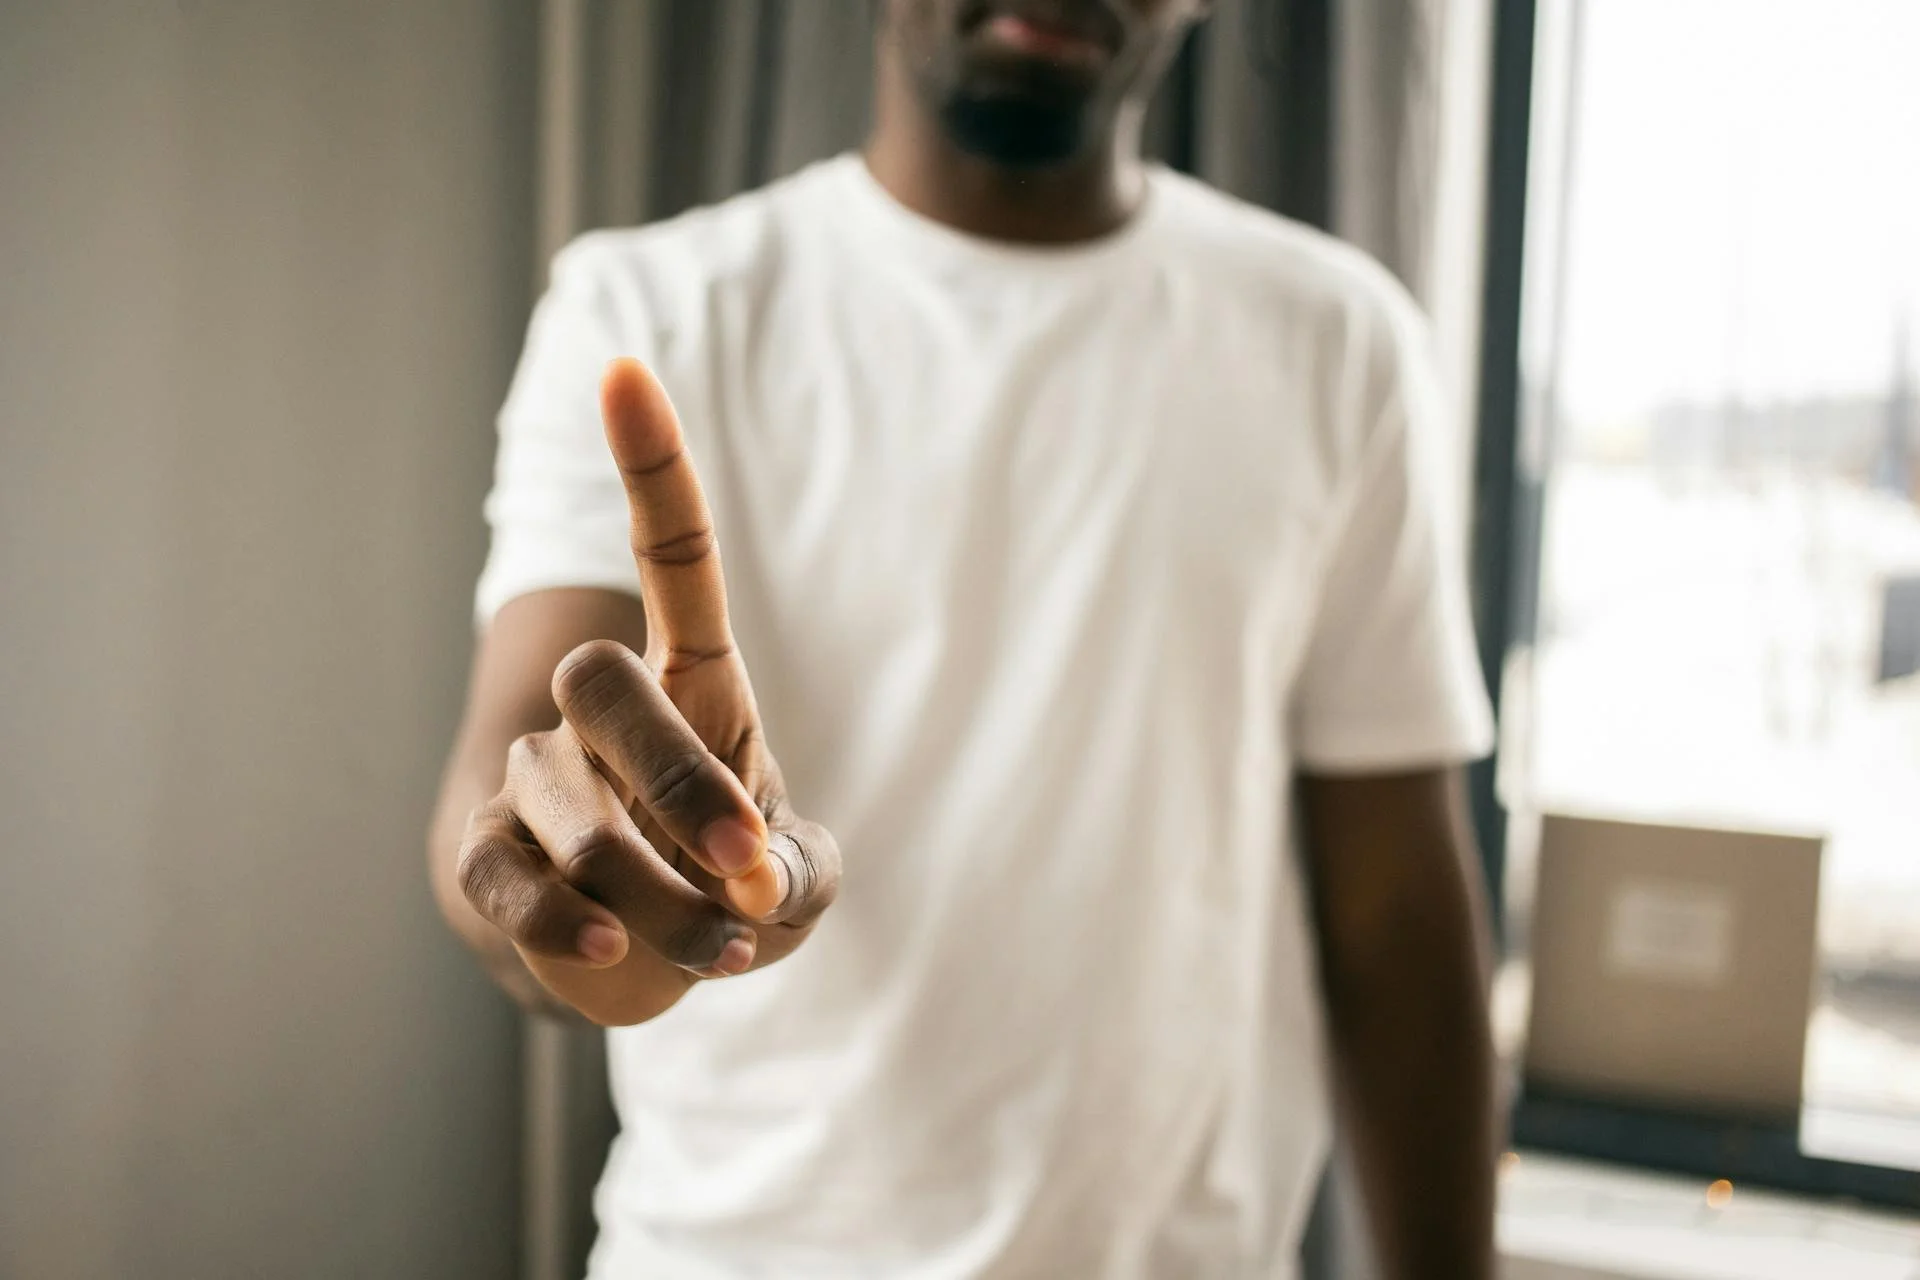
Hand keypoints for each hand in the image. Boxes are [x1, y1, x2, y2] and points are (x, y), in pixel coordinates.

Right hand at [455, 359, 839, 1024]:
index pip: (671, 559)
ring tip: (718, 951)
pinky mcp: (486, 854)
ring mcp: (536, 776)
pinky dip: (563, 920)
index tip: (624, 371)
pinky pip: (504, 875)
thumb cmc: (729, 889)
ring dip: (653, 894)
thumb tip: (745, 887)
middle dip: (679, 783)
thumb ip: (794, 878)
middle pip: (603, 682)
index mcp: (694, 685)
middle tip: (746, 871)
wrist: (640, 957)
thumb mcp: (793, 881)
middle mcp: (603, 711)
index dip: (650, 470)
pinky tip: (614, 950)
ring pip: (569, 806)